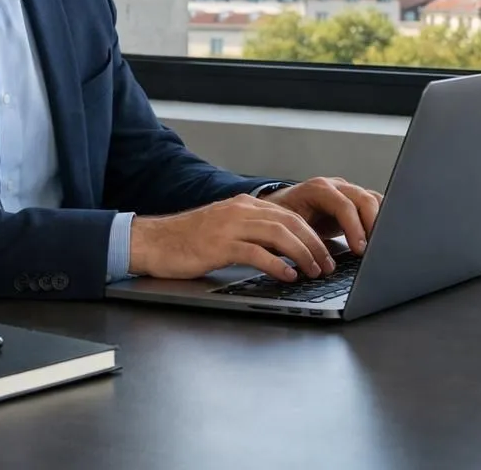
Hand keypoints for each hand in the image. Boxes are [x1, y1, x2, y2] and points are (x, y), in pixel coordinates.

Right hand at [127, 193, 334, 281]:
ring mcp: (230, 226)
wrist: (153, 241)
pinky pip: (257, 253)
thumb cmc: (187, 240)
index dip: (312, 234)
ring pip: (279, 235)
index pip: (289, 215)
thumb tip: (283, 251)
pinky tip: (288, 276)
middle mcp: (240, 210)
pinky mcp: (220, 245)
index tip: (326, 251)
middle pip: (290, 222)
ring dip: (303, 254)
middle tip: (327, 264)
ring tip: (314, 271)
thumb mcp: (225, 229)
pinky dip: (277, 265)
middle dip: (314, 244)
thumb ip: (251, 233)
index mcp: (244, 205)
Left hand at [262, 176, 383, 256]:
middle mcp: (335, 186)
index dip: (354, 228)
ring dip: (380, 221)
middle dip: (372, 225)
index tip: (360, 249)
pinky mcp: (354, 199)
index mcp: (318, 189)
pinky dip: (381, 218)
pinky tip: (381, 235)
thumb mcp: (288, 227)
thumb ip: (304, 239)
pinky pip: (374, 204)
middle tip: (373, 250)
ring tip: (379, 244)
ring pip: (373, 199)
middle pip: (364, 199)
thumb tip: (317, 261)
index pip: (344, 205)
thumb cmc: (283, 218)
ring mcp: (347, 190)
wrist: (280, 206)